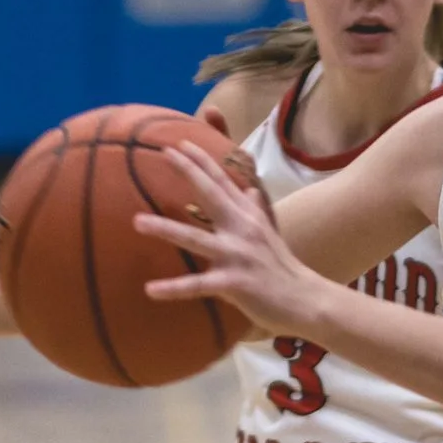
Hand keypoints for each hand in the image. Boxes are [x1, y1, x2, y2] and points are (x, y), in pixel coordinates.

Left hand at [136, 145, 302, 327]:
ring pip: (195, 238)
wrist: (306, 300)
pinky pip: (198, 285)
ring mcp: (238, 255)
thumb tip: (250, 188)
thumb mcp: (270, 232)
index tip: (180, 143)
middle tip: (164, 152)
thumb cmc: (282, 267)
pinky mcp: (234, 283)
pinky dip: (174, 289)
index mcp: (247, 216)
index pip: (223, 182)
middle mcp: (242, 229)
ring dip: (165, 230)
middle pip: (211, 195)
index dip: (202, 161)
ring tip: (137, 222)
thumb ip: (256, 209)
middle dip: (188, 172)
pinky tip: (150, 290)